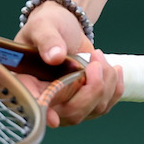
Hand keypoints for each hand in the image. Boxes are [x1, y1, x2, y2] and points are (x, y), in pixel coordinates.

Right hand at [13, 0, 124, 126]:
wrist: (64, 24)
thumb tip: (55, 56)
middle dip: (92, 91)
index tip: (55, 119)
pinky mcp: (86, 100)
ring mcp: (68, 102)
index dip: (45, 115)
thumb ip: (47, 40)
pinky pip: (105, 104)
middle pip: (72, 113)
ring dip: (106, 84)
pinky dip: (115, 88)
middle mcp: (48, 99)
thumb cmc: (47, 24)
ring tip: (98, 56)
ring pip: (93, 110)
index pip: (35, 105)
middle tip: (95, 63)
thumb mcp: (43, 26)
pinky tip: (114, 70)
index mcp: (28, 83)